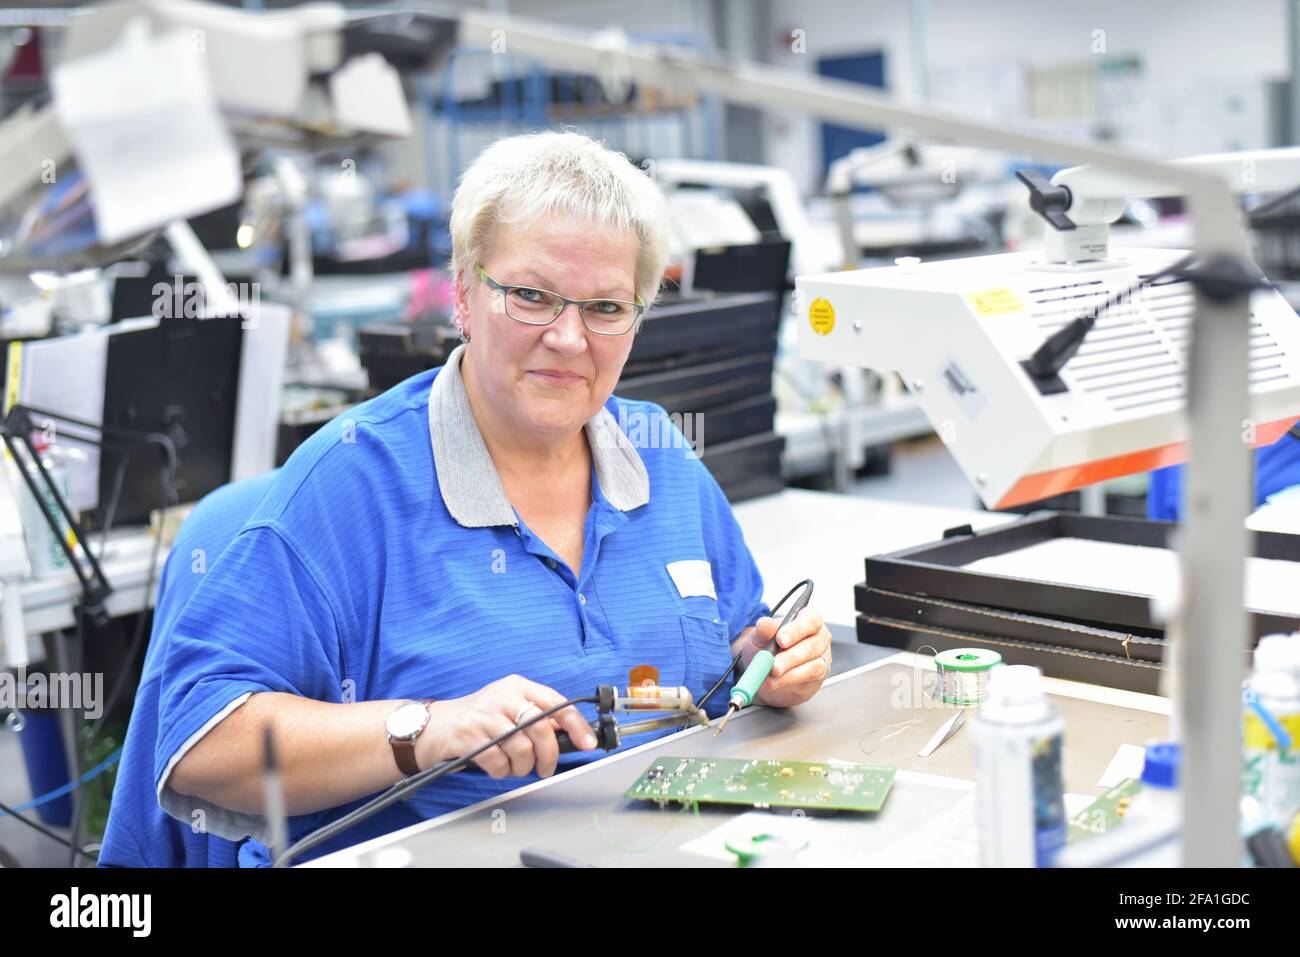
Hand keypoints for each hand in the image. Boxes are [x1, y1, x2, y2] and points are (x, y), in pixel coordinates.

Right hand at [415, 675, 596, 778]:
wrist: (434, 726)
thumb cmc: (479, 720)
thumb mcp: (509, 709)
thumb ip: (537, 718)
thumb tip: (571, 733)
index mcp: (517, 686)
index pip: (555, 702)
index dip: (575, 724)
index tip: (588, 743)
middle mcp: (502, 695)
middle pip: (541, 728)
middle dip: (548, 755)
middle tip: (544, 768)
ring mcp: (484, 714)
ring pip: (521, 748)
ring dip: (522, 767)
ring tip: (513, 767)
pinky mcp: (468, 734)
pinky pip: (498, 761)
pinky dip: (501, 771)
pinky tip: (495, 766)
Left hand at [740, 606, 831, 708]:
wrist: (764, 669)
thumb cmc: (766, 646)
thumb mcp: (759, 636)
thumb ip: (763, 630)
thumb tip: (763, 624)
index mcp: (809, 620)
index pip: (810, 621)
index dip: (796, 630)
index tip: (780, 639)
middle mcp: (820, 638)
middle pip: (812, 646)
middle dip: (790, 657)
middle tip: (773, 665)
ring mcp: (823, 658)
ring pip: (813, 667)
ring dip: (790, 673)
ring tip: (771, 675)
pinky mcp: (819, 678)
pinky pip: (808, 682)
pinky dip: (788, 682)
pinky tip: (774, 683)